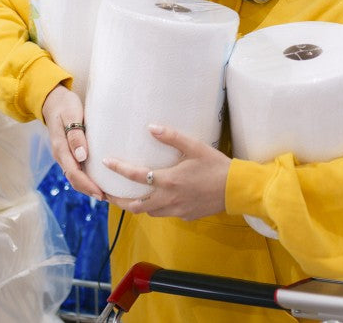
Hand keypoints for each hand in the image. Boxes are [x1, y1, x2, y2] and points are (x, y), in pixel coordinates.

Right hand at [42, 84, 104, 199]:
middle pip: (74, 179)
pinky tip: (99, 180)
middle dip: (89, 190)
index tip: (101, 193)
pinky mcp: (69, 153)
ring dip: (88, 186)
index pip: (74, 172)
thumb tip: (81, 156)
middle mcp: (61, 155)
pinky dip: (87, 178)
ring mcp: (64, 155)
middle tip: (107, 198)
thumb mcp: (71, 115)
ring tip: (105, 193)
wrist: (53, 100)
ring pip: (75, 176)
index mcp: (61, 148)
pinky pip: (77, 169)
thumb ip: (75, 135)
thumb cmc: (65, 105)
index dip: (87, 185)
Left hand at [104, 124, 230, 220]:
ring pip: (149, 212)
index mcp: (168, 180)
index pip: (135, 176)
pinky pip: (165, 214)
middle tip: (108, 194)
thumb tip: (151, 127)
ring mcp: (176, 210)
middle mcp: (168, 199)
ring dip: (137, 206)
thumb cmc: (216, 165)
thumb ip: (171, 137)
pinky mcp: (186, 216)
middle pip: (134, 206)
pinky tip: (159, 200)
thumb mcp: (194, 147)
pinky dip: (157, 208)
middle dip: (118, 201)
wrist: (236, 189)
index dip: (118, 169)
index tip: (106, 163)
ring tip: (130, 198)